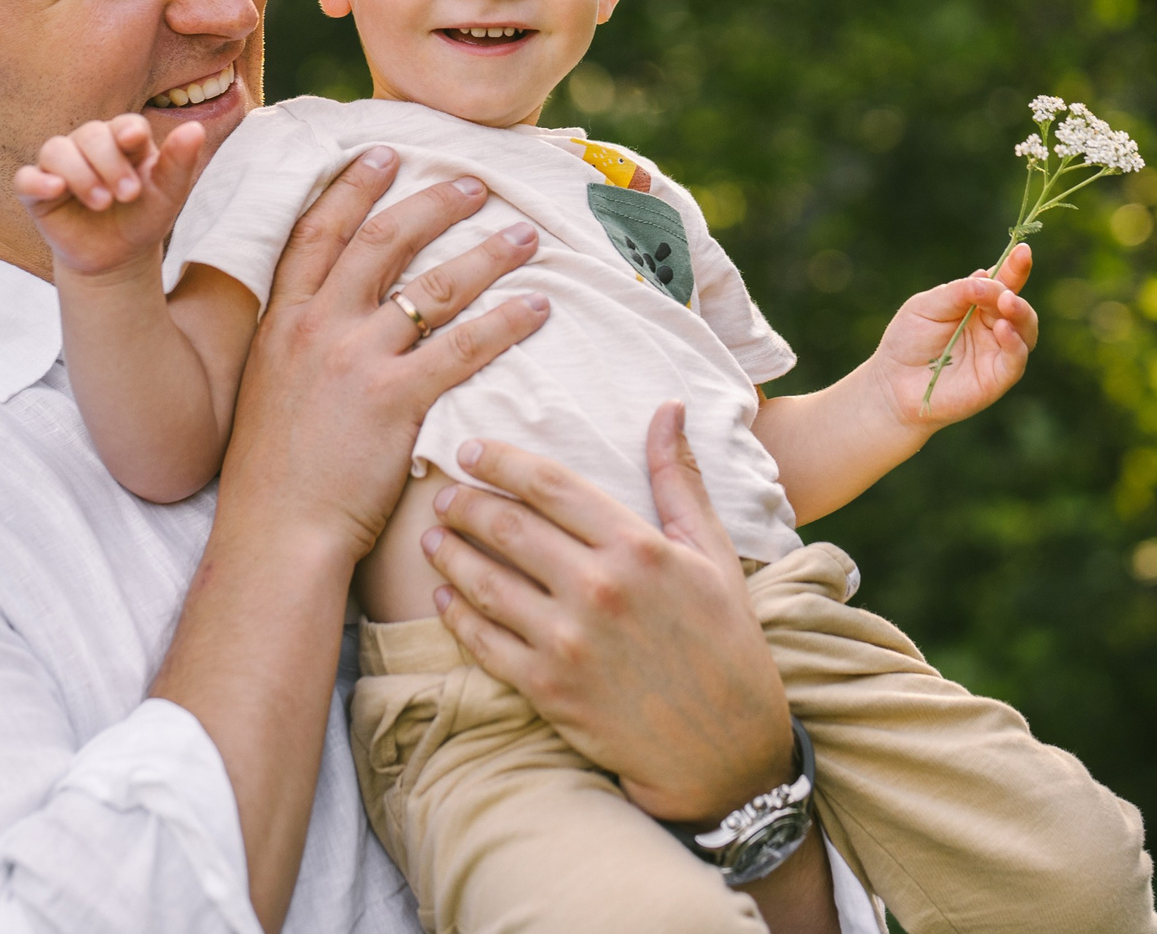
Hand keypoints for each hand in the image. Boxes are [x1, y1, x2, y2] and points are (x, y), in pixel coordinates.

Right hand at [13, 114, 202, 279]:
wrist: (118, 259)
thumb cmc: (144, 218)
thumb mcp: (167, 195)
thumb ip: (179, 163)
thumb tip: (195, 129)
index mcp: (123, 141)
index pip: (123, 124)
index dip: (127, 130)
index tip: (134, 140)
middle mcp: (88, 146)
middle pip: (90, 134)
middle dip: (109, 162)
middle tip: (127, 195)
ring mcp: (60, 167)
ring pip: (56, 149)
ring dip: (80, 173)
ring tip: (102, 202)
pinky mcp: (37, 193)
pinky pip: (25, 178)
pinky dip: (37, 181)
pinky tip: (54, 190)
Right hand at [219, 148, 550, 563]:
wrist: (275, 532)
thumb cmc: (271, 473)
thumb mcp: (266, 388)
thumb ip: (295, 345)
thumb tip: (326, 318)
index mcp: (281, 321)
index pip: (318, 232)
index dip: (353, 187)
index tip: (383, 155)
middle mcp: (318, 327)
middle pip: (384, 241)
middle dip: (434, 203)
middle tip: (476, 183)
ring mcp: (358, 360)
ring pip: (435, 286)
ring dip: (486, 254)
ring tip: (524, 236)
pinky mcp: (397, 400)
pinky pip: (465, 347)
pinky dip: (506, 322)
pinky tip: (537, 307)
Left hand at [424, 404, 793, 825]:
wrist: (724, 749)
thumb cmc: (724, 642)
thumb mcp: (712, 554)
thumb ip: (679, 479)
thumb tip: (668, 407)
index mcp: (639, 548)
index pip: (551, 485)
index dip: (502, 460)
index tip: (471, 449)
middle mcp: (599, 589)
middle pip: (509, 528)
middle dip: (466, 503)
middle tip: (445, 493)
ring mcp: (569, 642)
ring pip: (486, 583)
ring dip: (450, 554)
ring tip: (432, 536)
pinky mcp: (549, 690)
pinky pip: (485, 642)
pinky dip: (456, 615)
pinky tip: (444, 595)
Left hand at [867, 241, 1039, 432]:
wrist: (891, 384)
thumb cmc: (908, 341)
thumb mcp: (927, 306)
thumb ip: (957, 293)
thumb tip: (986, 276)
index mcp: (977, 306)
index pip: (1002, 283)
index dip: (1014, 267)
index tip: (1023, 249)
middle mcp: (992, 328)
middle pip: (1016, 305)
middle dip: (1013, 292)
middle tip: (1002, 291)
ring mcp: (996, 353)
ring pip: (1025, 330)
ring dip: (1020, 314)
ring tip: (1006, 303)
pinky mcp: (996, 378)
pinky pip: (1016, 359)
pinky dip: (1015, 343)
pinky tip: (1003, 330)